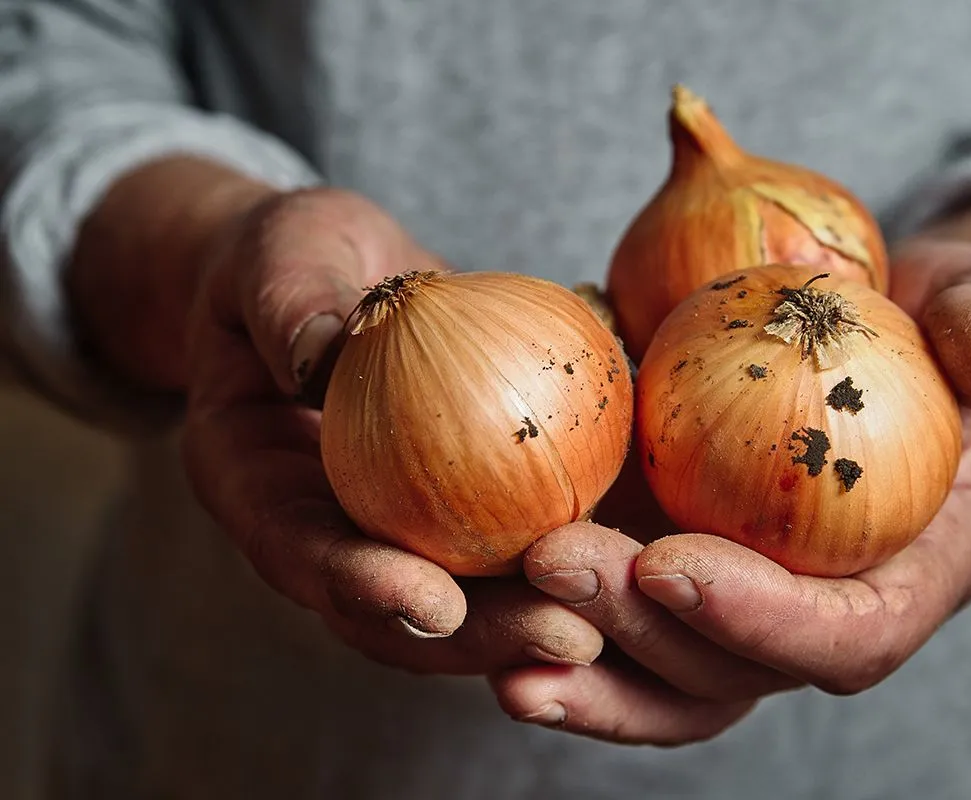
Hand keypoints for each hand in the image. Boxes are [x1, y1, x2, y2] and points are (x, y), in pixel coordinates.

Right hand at [181, 187, 602, 673]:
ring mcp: (402, 528)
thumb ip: (288, 301)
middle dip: (479, 638)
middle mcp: (331, 530)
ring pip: (469, 600)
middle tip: (562, 638)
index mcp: (261, 487)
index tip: (432, 602)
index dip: (361, 587)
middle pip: (398, 611)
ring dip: (536, 618)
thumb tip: (316, 348)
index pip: (302, 553)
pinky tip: (641, 559)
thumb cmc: (291, 258)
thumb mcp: (279, 255)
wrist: (335, 274)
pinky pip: (520, 541)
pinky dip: (574, 557)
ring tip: (616, 619)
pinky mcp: (469, 508)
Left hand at [489, 236, 970, 743]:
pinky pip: (625, 627)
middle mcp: (825, 610)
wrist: (898, 336)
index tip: (676, 568)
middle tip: (552, 560)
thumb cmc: (955, 329)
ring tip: (499, 642)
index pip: (849, 635)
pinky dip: (562, 634)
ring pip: (668, 678)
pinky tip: (487, 618)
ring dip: (584, 668)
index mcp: (915, 573)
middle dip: (642, 632)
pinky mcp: (685, 569)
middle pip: (735, 670)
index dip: (766, 622)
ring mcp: (747, 599)